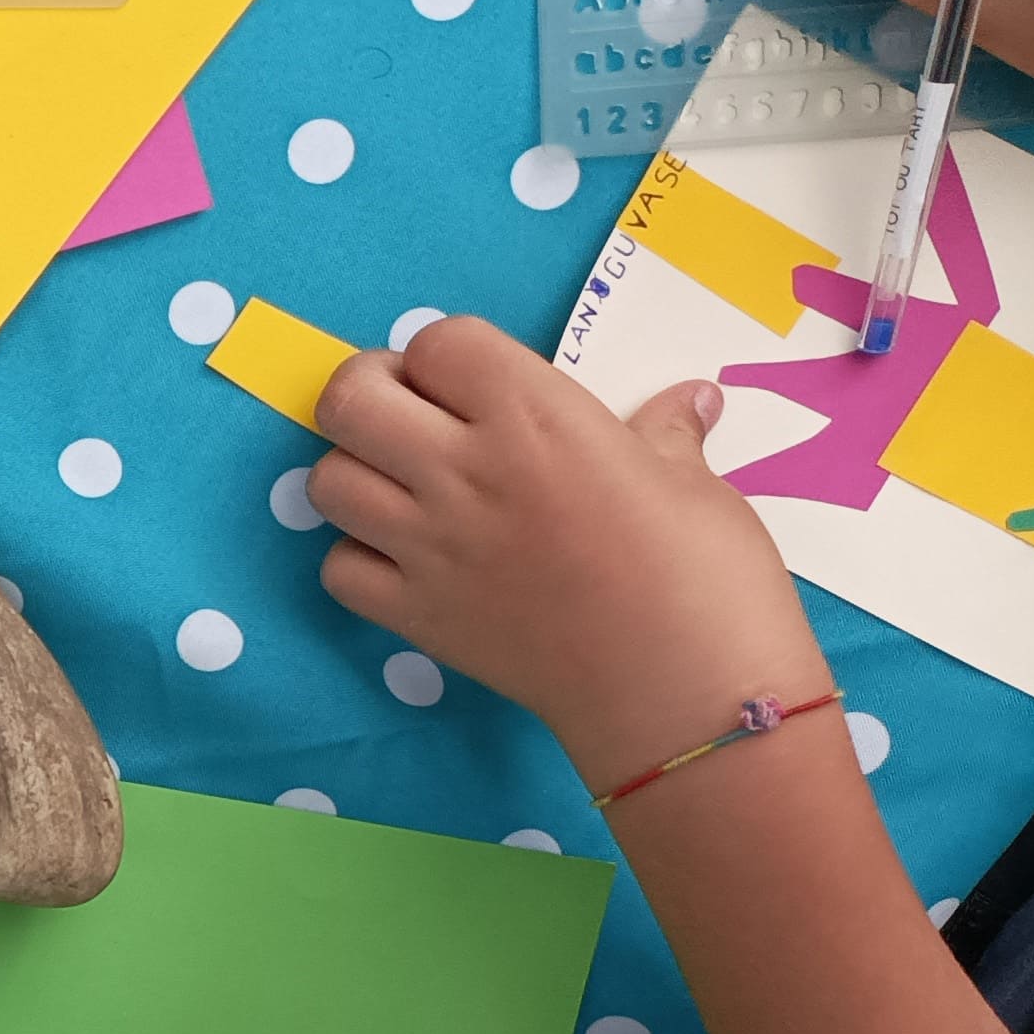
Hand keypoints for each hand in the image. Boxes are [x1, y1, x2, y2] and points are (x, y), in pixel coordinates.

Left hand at [306, 316, 824, 786]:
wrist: (683, 692)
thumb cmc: (706, 575)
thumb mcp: (694, 484)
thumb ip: (665, 433)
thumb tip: (690, 400)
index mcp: (533, 415)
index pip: (437, 342)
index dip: (446, 355)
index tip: (470, 382)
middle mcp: (462, 470)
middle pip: (349, 400)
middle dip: (368, 394)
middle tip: (411, 417)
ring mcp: (427, 546)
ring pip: (327, 482)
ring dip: (355, 474)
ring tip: (404, 488)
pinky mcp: (413, 616)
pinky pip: (338, 569)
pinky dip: (357, 558)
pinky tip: (405, 560)